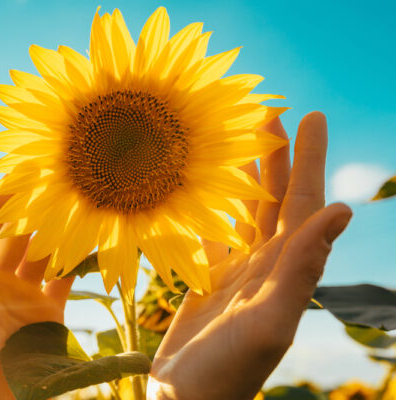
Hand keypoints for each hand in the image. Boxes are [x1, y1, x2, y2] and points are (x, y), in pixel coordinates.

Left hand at [0, 197, 73, 399]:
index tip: (10, 182)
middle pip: (16, 237)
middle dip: (29, 212)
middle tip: (48, 184)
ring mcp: (25, 296)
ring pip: (42, 253)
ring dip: (54, 231)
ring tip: (70, 205)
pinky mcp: (49, 311)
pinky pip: (64, 279)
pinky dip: (75, 260)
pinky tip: (86, 241)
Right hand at [147, 112, 352, 399]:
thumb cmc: (227, 372)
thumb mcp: (269, 323)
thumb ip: (303, 270)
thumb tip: (344, 211)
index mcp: (285, 270)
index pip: (303, 204)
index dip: (309, 161)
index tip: (310, 116)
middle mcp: (266, 265)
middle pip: (276, 200)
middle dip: (278, 157)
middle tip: (269, 113)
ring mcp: (237, 272)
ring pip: (246, 213)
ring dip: (247, 178)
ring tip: (239, 143)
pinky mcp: (208, 281)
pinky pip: (212, 233)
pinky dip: (210, 209)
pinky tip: (202, 191)